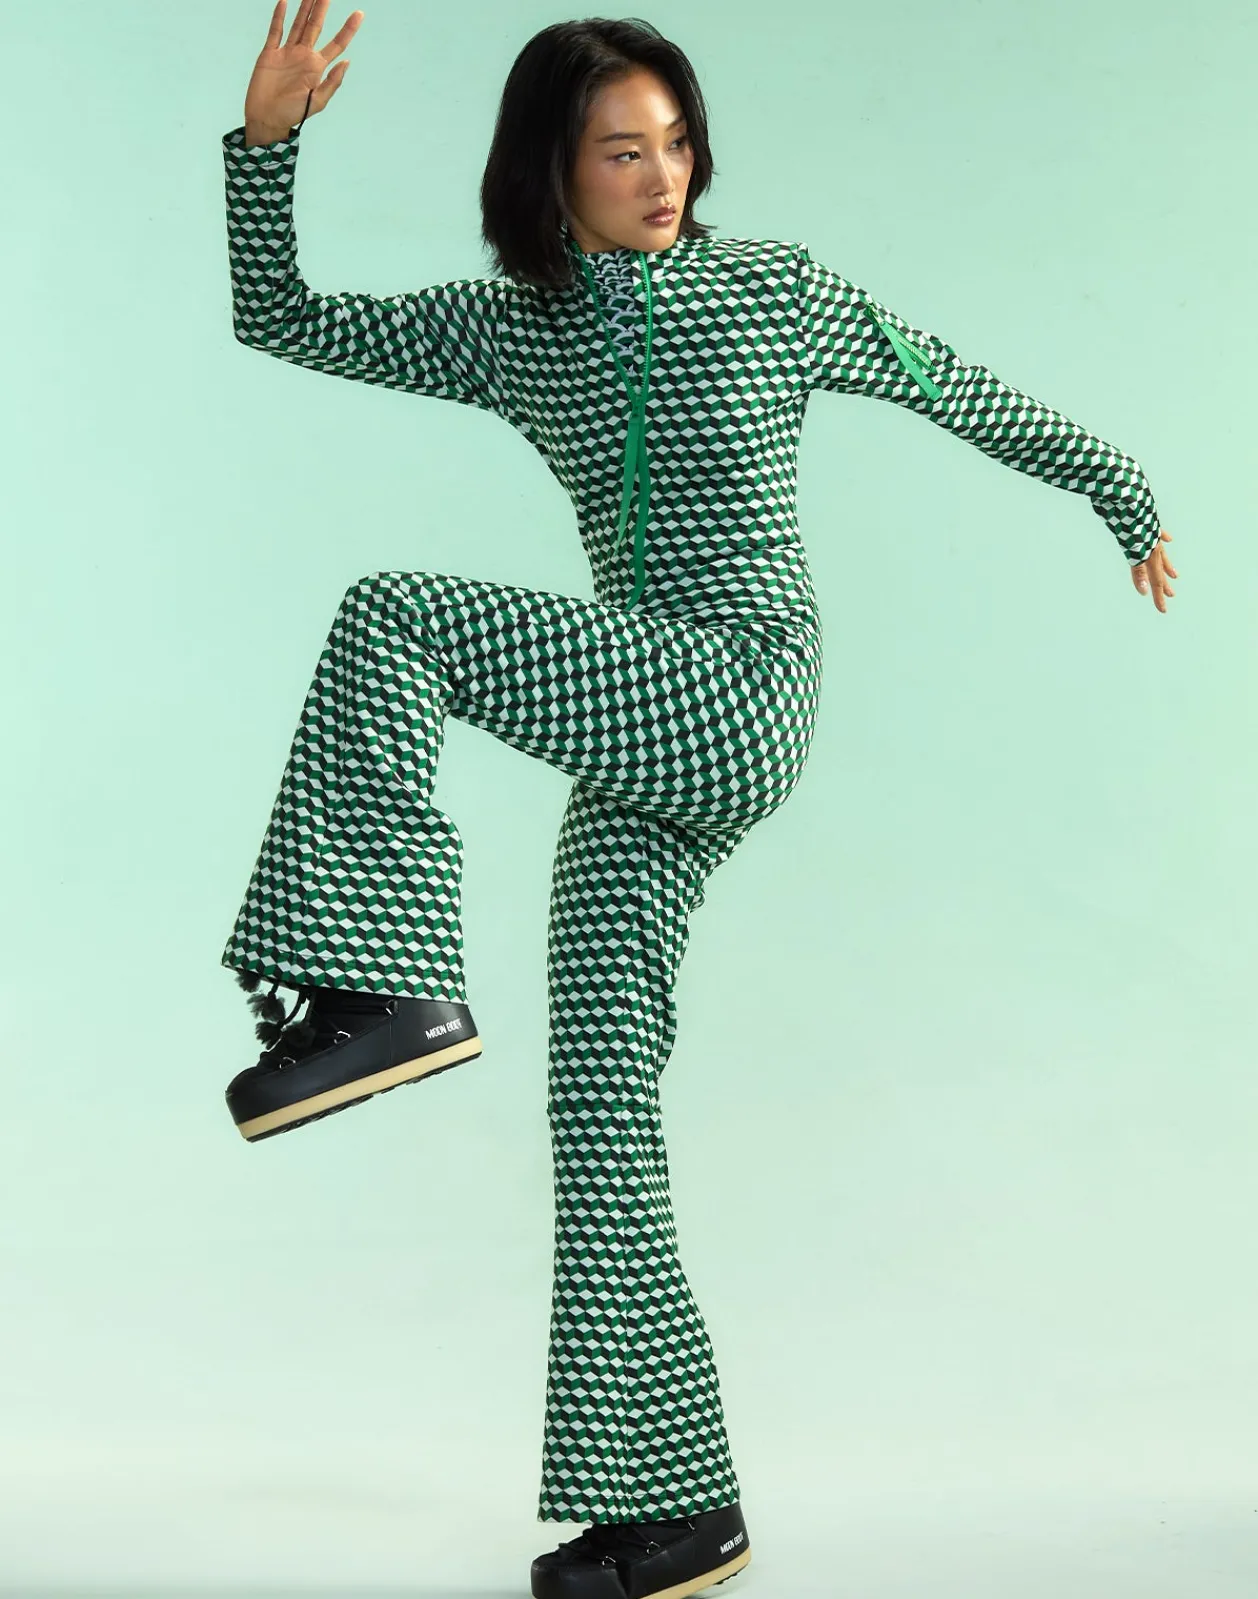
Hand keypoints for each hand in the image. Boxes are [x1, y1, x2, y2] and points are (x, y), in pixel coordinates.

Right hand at [244, 0, 363, 134]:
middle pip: (315, 26)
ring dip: (304, 7)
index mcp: (317, 66)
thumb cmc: (293, 114)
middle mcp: (303, 56)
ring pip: (297, 24)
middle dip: (322, 8)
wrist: (267, 118)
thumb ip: (332, 82)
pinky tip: (285, 2)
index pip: (337, 43)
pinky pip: (276, 31)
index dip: (348, 29)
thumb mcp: (317, 101)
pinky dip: (279, 16)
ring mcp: (287, 52)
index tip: (359, 14)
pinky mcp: (270, 53)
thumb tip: (347, 61)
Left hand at [1131, 527, 1175, 612]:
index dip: (1158, 596)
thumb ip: (1138, 570)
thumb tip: (1145, 591)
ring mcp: (1151, 534)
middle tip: (1171, 595)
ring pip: (1161, 554)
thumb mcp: (1132, 550)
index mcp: (1149, 554)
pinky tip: (1168, 538)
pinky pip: (1158, 533)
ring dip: (1167, 566)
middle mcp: (1153, 546)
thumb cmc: (1128, 524)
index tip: (1163, 610)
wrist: (1129, 497)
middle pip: (1159, 569)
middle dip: (1164, 584)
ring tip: (1174, 574)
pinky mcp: (1147, 523)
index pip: (1155, 580)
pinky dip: (1163, 537)